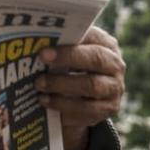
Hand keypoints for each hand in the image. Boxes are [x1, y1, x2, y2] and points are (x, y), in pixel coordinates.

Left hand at [33, 26, 124, 149]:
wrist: (87, 93)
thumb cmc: (72, 64)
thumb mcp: (69, 52)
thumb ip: (60, 46)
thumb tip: (33, 45)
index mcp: (106, 44)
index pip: (91, 39)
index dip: (68, 46)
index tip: (43, 53)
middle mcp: (115, 64)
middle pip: (95, 60)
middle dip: (67, 62)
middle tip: (40, 72)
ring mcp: (115, 88)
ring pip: (91, 86)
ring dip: (63, 88)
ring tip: (40, 91)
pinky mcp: (109, 109)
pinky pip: (88, 111)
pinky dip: (65, 109)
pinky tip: (47, 105)